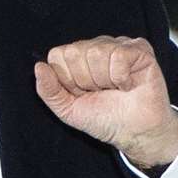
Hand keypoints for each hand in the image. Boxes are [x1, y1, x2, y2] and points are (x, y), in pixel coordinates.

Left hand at [34, 37, 177, 168]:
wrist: (134, 133)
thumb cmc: (105, 119)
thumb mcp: (67, 110)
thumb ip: (48, 91)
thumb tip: (38, 67)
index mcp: (77, 57)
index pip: (58, 55)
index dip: (68, 80)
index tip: (82, 93)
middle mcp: (97, 46)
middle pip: (76, 52)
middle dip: (86, 81)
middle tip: (101, 92)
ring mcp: (119, 45)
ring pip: (97, 52)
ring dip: (105, 80)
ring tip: (115, 89)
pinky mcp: (140, 50)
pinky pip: (119, 56)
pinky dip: (121, 78)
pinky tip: (127, 85)